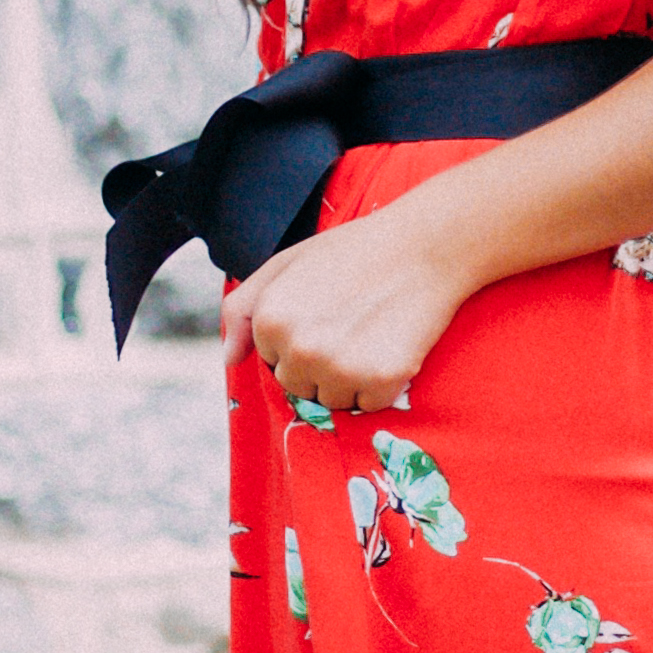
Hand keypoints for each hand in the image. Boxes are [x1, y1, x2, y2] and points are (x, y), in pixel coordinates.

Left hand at [225, 197, 474, 414]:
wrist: (423, 247)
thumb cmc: (354, 252)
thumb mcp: (286, 264)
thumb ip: (243, 309)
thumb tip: (228, 360)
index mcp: (270, 319)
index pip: (271, 360)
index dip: (300, 340)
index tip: (325, 314)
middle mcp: (298, 348)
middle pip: (298, 387)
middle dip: (319, 365)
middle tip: (351, 325)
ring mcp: (338, 368)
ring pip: (332, 400)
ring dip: (350, 379)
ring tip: (371, 334)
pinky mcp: (379, 381)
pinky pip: (369, 405)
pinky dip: (382, 385)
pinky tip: (390, 346)